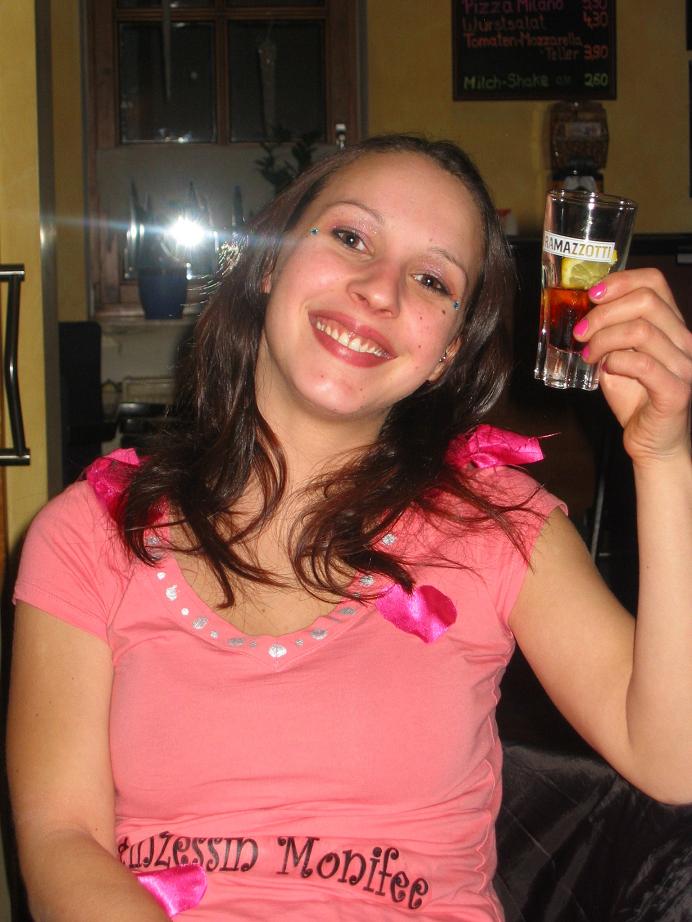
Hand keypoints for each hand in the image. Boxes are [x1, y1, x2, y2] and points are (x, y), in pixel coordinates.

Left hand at [574, 268, 691, 466]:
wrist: (653, 442)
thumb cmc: (636, 399)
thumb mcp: (616, 357)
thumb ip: (608, 333)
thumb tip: (584, 314)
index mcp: (672, 326)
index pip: (654, 282)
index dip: (620, 281)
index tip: (591, 295)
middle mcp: (685, 340)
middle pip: (645, 300)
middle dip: (603, 313)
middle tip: (581, 332)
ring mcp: (685, 365)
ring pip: (641, 330)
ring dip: (604, 339)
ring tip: (589, 355)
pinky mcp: (676, 390)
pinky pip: (642, 364)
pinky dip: (616, 362)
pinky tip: (605, 370)